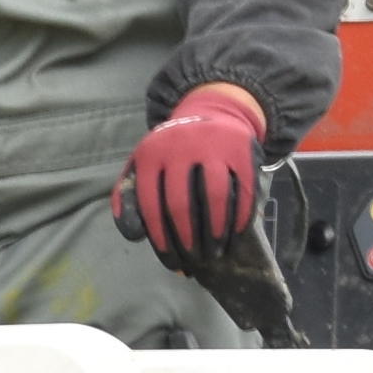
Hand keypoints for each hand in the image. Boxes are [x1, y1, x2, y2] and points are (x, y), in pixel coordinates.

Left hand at [111, 88, 270, 258]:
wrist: (211, 112)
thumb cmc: (172, 151)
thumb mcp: (143, 164)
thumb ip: (128, 196)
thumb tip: (134, 235)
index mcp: (150, 154)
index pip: (150, 203)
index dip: (160, 237)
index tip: (170, 260)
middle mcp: (180, 146)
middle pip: (181, 203)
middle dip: (187, 239)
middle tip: (194, 259)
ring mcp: (213, 145)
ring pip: (216, 197)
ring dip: (216, 231)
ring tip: (216, 252)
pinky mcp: (241, 149)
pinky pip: (244, 189)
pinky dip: (241, 216)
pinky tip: (236, 234)